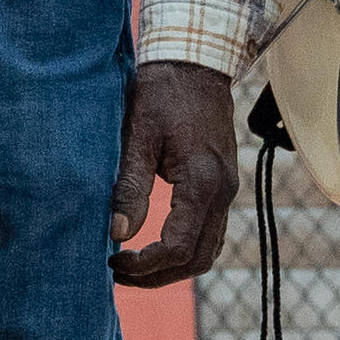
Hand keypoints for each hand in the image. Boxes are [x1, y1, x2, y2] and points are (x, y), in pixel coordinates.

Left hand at [109, 61, 237, 288]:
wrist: (194, 64)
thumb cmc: (161, 93)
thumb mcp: (137, 135)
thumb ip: (129, 185)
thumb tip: (118, 233)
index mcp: (202, 180)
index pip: (179, 245)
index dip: (146, 264)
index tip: (113, 260)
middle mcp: (222, 191)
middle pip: (198, 258)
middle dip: (157, 275)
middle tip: (118, 272)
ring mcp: (226, 190)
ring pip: (207, 250)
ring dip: (172, 267)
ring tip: (132, 265)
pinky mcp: (221, 186)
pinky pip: (209, 233)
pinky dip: (184, 249)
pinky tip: (153, 245)